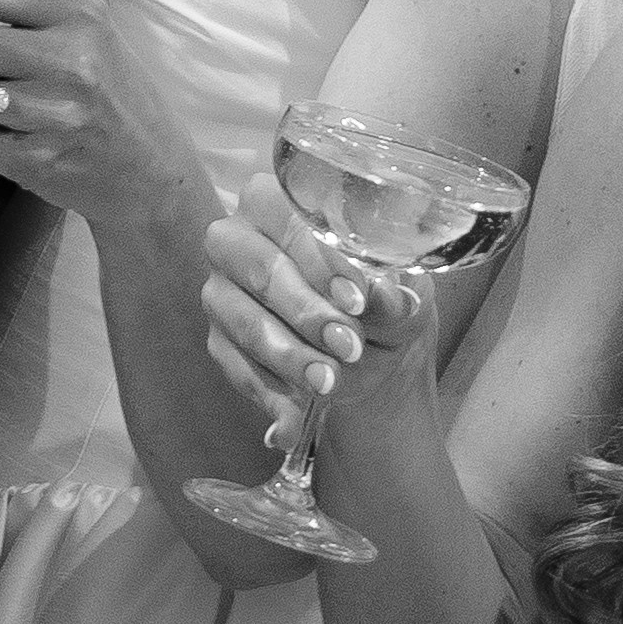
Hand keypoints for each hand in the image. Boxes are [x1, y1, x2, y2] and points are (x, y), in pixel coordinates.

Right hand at [201, 172, 436, 456]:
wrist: (371, 353)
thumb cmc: (383, 301)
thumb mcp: (404, 296)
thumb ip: (395, 294)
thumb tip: (385, 295)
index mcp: (281, 202)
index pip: (290, 218)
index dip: (322, 259)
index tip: (358, 299)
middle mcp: (237, 238)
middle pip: (262, 269)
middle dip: (307, 312)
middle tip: (349, 346)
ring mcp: (221, 291)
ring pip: (245, 323)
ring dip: (289, 357)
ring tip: (329, 383)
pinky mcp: (219, 340)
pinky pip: (238, 368)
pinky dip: (271, 396)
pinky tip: (295, 421)